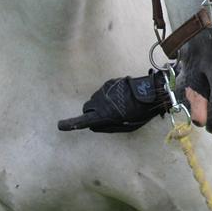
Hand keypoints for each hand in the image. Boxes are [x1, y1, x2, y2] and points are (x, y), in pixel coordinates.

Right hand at [57, 72, 180, 132]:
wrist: (151, 92)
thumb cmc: (141, 112)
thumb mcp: (127, 126)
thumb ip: (109, 128)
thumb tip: (93, 127)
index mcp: (104, 115)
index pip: (83, 121)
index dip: (71, 124)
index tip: (60, 125)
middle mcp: (100, 101)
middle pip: (87, 107)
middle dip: (91, 112)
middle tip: (106, 115)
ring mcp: (104, 90)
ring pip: (95, 98)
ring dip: (102, 103)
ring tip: (119, 105)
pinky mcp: (109, 82)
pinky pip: (104, 91)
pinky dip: (108, 96)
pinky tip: (122, 97)